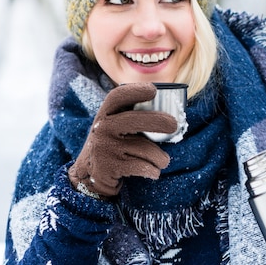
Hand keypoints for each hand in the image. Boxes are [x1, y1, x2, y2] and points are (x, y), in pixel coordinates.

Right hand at [68, 82, 176, 197]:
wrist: (91, 174)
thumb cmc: (114, 143)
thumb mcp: (115, 125)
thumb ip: (134, 116)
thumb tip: (171, 113)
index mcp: (105, 113)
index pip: (118, 96)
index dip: (135, 91)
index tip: (154, 90)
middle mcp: (103, 128)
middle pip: (136, 120)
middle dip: (160, 121)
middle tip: (174, 125)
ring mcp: (105, 147)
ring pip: (146, 149)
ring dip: (161, 158)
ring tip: (162, 161)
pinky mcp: (110, 166)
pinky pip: (142, 167)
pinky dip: (153, 171)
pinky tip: (153, 171)